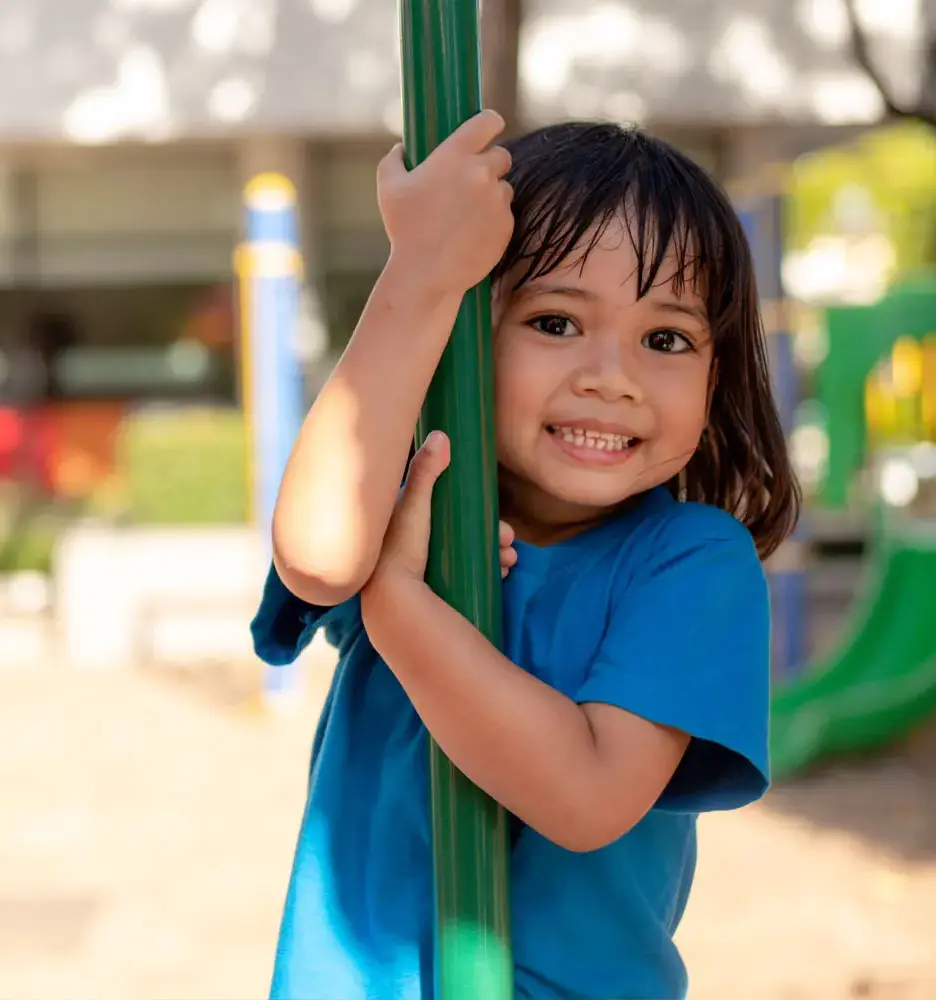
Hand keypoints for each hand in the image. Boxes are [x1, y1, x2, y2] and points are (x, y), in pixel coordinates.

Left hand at [364, 431, 516, 591]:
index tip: (496, 518)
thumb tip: (442, 435)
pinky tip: (502, 573)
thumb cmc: (400, 553)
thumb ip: (424, 471)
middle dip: (493, 535)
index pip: (447, 510)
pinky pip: (468, 578)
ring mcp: (426, 574)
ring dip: (495, 553)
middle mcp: (415, 549)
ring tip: (510, 560)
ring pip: (469, 555)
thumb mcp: (414, 506)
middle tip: (510, 542)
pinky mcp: (435, 597)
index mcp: (407, 526)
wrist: (394, 607)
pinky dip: (488, 572)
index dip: (475, 511)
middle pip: (463, 533)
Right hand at [377, 110, 514, 296]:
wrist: (427, 273)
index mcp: (455, 155)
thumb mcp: (388, 188)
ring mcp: (497, 200)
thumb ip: (394, 159)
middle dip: (490, 164)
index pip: (488, 122)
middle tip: (473, 181)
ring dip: (491, 195)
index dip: (491, 122)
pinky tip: (472, 233)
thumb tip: (401, 148)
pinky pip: (505, 215)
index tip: (491, 126)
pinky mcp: (507, 225)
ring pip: (504, 188)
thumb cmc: (404, 229)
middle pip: (502, 155)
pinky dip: (494, 221)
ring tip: (467, 214)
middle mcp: (481, 172)